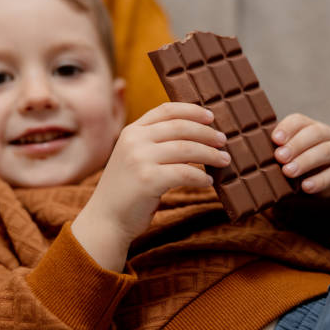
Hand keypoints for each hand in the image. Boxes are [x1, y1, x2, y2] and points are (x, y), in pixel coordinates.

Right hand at [72, 102, 228, 270]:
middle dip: (207, 133)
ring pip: (186, 149)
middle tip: (223, 141)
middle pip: (180, 127)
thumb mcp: (134, 157)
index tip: (210, 116)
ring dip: (210, 154)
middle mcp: (134, 140)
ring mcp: (140, 159)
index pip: (166, 110)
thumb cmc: (127, 190)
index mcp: (132, 131)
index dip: (191, 110)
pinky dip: (201, 177)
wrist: (106, 219)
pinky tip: (208, 182)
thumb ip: (154, 143)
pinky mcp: (148, 180)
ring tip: (224, 160)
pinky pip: (185, 173)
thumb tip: (197, 136)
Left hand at [272, 113, 329, 197]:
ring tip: (288, 172)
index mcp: (309, 126)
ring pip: (326, 151)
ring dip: (306, 161)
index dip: (287, 128)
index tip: (275, 139)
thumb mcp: (290, 156)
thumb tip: (252, 158)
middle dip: (295, 145)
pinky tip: (306, 187)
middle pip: (314, 133)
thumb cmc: (301, 162)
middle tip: (279, 157)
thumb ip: (277, 152)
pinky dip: (320, 180)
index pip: (299, 120)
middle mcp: (326, 134)